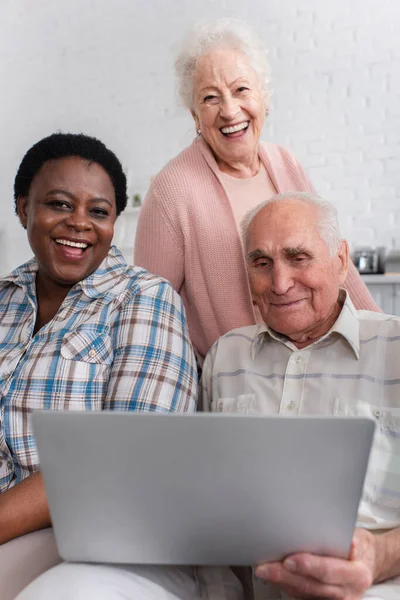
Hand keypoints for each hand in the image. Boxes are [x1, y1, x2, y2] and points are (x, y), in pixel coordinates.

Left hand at [255, 528, 378, 598]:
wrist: (367, 565)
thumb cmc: (359, 548)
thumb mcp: (358, 537)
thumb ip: (346, 537)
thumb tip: (339, 535)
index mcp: (357, 575)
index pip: (329, 571)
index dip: (308, 566)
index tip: (289, 560)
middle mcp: (347, 592)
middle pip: (312, 586)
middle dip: (286, 576)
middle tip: (266, 567)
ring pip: (304, 595)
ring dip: (282, 582)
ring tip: (265, 570)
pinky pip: (303, 597)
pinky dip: (287, 586)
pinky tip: (274, 576)